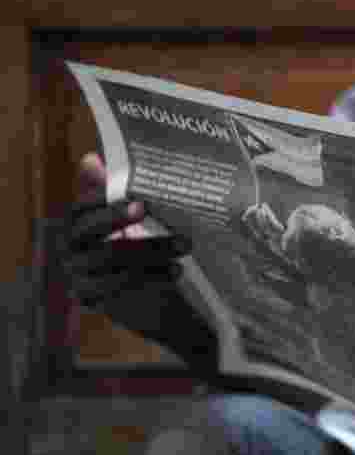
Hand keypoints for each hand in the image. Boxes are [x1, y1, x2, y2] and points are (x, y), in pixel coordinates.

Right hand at [54, 152, 192, 333]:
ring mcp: (77, 274)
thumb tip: (90, 158)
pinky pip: (118, 286)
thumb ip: (111, 188)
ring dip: (152, 250)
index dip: (107, 205)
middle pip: (94, 234)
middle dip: (127, 224)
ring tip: (184, 245)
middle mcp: (71, 247)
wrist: (145, 293)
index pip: (82, 210)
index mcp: (77, 223)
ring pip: (112, 258)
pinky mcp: (90, 296)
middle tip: (160, 219)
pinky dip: (151, 277)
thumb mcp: (130, 215)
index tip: (141, 204)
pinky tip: (175, 271)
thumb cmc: (136, 242)